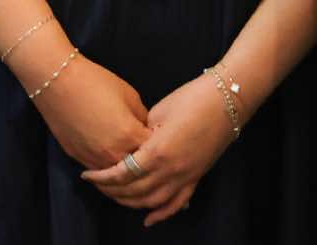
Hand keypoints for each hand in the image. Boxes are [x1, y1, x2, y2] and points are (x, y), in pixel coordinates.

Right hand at [29, 54, 149, 171]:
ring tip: (128, 155)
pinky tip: (110, 157)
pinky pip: (98, 171)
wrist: (59, 83)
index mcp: (129, 136)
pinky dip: (107, 167)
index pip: (153, 150)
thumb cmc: (97, 84)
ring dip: (124, 167)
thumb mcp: (129, 96)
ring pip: (116, 176)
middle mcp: (112, 153)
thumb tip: (146, 129)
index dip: (158, 143)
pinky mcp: (78, 159)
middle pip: (136, 168)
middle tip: (146, 149)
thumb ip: (141, 117)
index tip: (159, 137)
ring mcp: (94, 159)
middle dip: (143, 159)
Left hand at [81, 74, 234, 225]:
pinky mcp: (197, 175)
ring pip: (152, 202)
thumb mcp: (159, 111)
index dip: (102, 177)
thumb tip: (133, 146)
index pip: (122, 173)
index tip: (88, 175)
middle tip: (97, 184)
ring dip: (131, 203)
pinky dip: (162, 214)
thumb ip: (142, 133)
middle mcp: (170, 170)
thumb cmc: (193, 97)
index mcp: (157, 151)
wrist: (229, 97)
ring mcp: (186, 175)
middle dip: (111, 190)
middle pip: (133, 191)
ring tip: (116, 197)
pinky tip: (149, 219)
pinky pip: (177, 202)